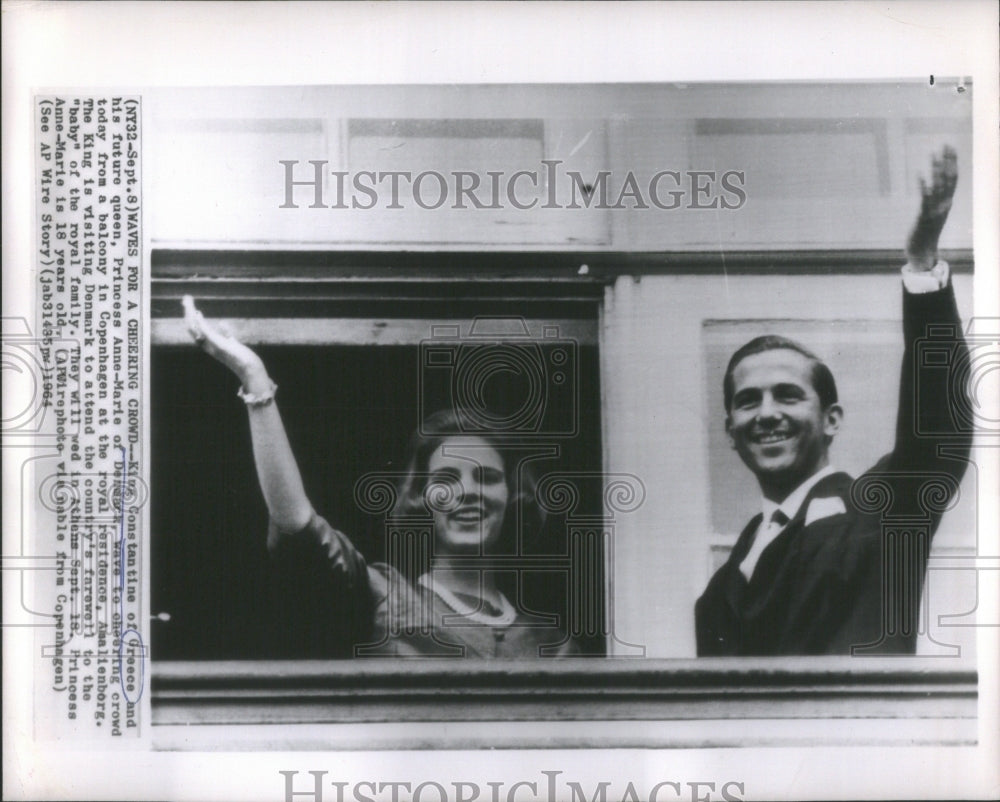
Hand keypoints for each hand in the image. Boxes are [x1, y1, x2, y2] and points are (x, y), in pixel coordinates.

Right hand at [182, 296, 268, 388]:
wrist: (249, 368)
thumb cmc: (241, 357)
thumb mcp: (232, 343)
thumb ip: (226, 334)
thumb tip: (221, 323)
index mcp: (210, 346)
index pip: (195, 331)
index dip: (191, 319)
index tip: (190, 308)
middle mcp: (208, 347)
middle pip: (192, 329)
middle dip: (188, 314)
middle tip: (186, 300)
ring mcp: (213, 347)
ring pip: (197, 329)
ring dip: (191, 315)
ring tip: (188, 303)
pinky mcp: (220, 346)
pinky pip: (207, 334)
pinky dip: (201, 324)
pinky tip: (198, 313)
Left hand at [905, 145, 957, 270]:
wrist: (923, 252)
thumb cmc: (926, 231)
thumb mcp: (935, 212)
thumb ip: (937, 200)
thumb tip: (937, 185)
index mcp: (947, 202)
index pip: (953, 178)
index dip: (952, 162)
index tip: (951, 147)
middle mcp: (944, 204)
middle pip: (948, 179)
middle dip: (947, 161)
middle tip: (944, 144)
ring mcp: (935, 211)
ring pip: (938, 186)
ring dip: (936, 170)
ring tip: (933, 155)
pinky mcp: (923, 218)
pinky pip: (924, 200)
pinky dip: (923, 186)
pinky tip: (920, 174)